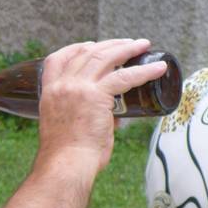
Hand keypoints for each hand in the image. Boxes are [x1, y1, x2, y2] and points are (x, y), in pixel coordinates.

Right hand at [37, 38, 163, 173]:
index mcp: (49, 92)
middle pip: (86, 53)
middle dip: (109, 44)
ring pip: (105, 57)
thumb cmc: (68, 154)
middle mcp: (62, 85)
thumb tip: (115, 117)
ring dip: (127, 48)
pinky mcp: (97, 96)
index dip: (75, 48)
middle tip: (127, 43)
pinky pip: (125, 77)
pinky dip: (145, 71)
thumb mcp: (68, 127)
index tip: (90, 44)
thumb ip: (90, 117)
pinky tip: (158, 68)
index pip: (56, 59)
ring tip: (143, 45)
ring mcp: (78, 88)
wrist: (66, 164)